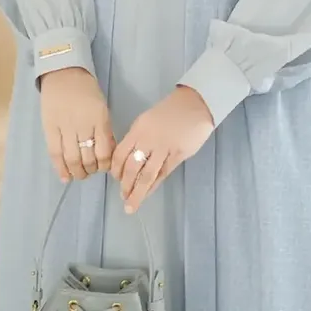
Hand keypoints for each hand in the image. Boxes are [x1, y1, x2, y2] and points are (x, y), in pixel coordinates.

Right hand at [40, 67, 115, 181]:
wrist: (63, 74)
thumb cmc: (87, 90)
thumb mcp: (103, 108)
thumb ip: (105, 130)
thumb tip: (107, 152)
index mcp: (99, 120)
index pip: (104, 151)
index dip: (105, 165)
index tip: (104, 167)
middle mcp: (83, 125)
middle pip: (88, 158)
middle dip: (91, 170)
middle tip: (91, 171)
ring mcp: (65, 127)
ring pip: (72, 158)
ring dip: (77, 171)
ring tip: (79, 174)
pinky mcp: (49, 128)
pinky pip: (55, 152)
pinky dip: (60, 168)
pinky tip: (65, 177)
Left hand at [110, 85, 214, 213]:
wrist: (194, 105)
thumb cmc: (169, 112)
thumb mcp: (147, 120)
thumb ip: (138, 139)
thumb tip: (129, 159)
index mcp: (138, 130)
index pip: (120, 154)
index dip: (116, 170)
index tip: (116, 179)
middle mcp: (148, 140)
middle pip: (132, 168)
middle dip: (126, 185)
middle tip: (123, 198)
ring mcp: (164, 148)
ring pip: (147, 175)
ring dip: (137, 192)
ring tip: (131, 204)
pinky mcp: (178, 155)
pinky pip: (163, 174)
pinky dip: (154, 186)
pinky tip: (148, 193)